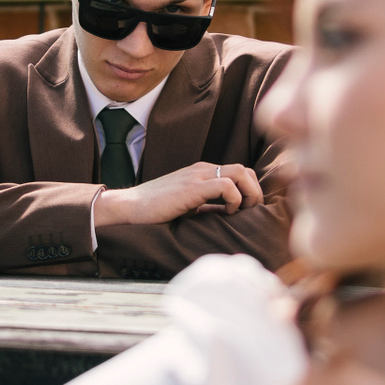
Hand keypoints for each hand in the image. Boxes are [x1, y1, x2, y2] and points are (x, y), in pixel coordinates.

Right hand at [95, 162, 263, 226]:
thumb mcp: (189, 206)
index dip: (250, 190)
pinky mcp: (192, 188)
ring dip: (249, 194)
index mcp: (203, 172)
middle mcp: (203, 169)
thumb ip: (210, 207)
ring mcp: (197, 176)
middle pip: (245, 170)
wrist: (129, 207)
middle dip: (254, 192)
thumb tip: (231, 215)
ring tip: (241, 212)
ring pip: (240, 173)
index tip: (248, 211)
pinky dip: (234, 199)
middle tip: (250, 212)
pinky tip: (227, 213)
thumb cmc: (156, 210)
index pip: (240, 172)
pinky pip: (226, 186)